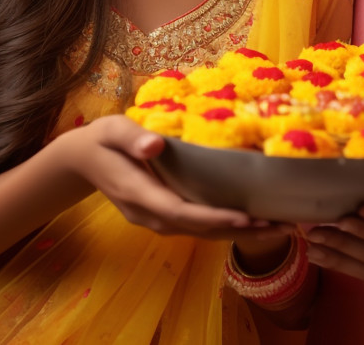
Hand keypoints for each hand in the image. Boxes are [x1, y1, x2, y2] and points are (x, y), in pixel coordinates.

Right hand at [82, 114, 290, 242]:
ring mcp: (155, 220)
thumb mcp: (111, 130)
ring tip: (279, 227)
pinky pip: (198, 228)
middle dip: (240, 229)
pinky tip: (253, 223)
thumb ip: (131, 138)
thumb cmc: (101, 139)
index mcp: (138, 194)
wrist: (82, 161)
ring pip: (201, 234)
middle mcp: (149, 215)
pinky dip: (226, 227)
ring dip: (239, 232)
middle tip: (282, 225)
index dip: (214, 217)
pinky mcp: (163, 217)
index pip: (181, 211)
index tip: (246, 217)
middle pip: (199, 230)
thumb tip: (155, 145)